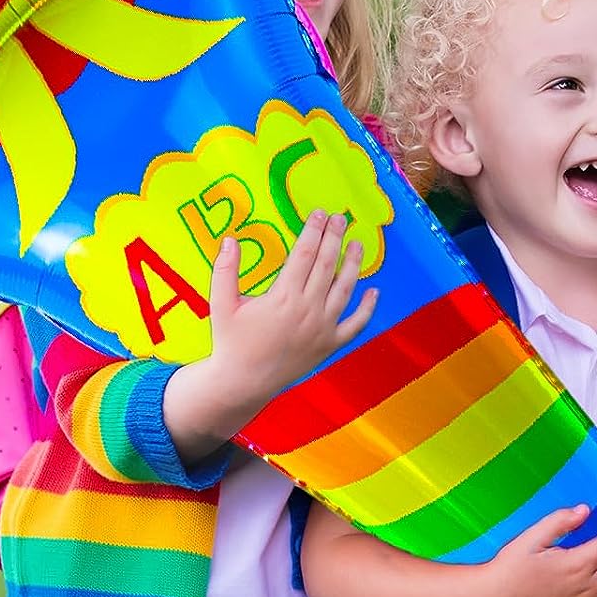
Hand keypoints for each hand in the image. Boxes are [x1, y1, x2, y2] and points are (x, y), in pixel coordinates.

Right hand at [168, 211, 377, 450]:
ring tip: (357, 244)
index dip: (314, 231)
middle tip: (342, 218)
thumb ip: (225, 270)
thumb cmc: (230, 341)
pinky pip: (355, 325)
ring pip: (345, 290)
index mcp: (283, 297)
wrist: (242, 382)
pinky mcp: (329, 346)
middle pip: (327, 266)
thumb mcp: (221, 304)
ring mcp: (322, 329)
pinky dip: (368, 309)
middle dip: (335, 238)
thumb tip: (230, 238)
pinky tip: (375, 291)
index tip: (320, 213)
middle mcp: (307, 311)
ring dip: (353, 265)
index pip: (305, 254)